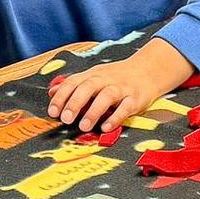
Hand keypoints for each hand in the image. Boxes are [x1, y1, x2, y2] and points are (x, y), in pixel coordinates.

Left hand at [48, 37, 190, 132]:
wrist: (148, 70)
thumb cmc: (117, 77)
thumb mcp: (94, 76)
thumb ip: (74, 85)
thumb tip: (51, 92)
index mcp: (93, 75)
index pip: (73, 82)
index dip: (61, 97)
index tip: (53, 112)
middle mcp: (106, 80)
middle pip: (88, 87)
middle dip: (75, 103)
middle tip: (65, 119)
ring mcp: (121, 88)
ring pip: (106, 96)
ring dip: (93, 111)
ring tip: (84, 126)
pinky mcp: (135, 98)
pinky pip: (125, 107)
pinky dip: (115, 117)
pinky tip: (106, 127)